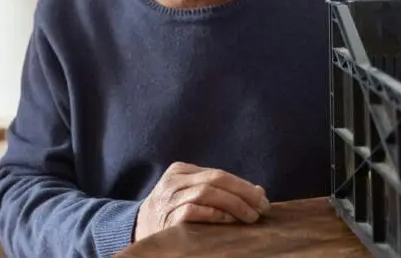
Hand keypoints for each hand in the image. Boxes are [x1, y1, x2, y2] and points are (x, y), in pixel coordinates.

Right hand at [133, 162, 270, 241]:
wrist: (138, 229)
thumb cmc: (171, 212)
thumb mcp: (190, 194)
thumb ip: (219, 190)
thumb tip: (259, 192)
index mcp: (180, 170)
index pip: (218, 174)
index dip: (243, 186)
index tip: (262, 200)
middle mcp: (173, 181)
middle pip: (215, 180)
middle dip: (243, 194)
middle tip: (262, 209)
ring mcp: (169, 199)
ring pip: (207, 193)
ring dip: (234, 205)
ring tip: (250, 217)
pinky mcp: (168, 218)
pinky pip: (195, 212)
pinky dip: (215, 215)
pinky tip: (229, 222)